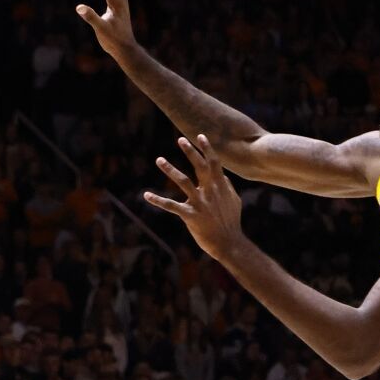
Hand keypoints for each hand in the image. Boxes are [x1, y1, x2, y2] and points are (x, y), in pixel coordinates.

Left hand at [144, 134, 244, 259]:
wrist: (229, 243)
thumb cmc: (231, 221)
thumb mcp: (234, 200)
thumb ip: (227, 186)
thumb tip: (221, 174)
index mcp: (220, 186)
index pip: (214, 163)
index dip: (207, 149)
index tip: (200, 136)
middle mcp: (210, 191)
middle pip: (199, 167)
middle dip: (191, 151)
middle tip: (180, 139)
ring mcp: (200, 203)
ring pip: (183, 182)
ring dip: (170, 169)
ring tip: (159, 159)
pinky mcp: (190, 215)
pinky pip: (171, 205)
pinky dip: (158, 200)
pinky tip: (146, 194)